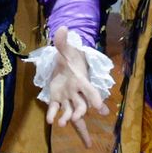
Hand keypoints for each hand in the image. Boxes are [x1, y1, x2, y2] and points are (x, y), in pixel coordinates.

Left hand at [42, 26, 108, 147]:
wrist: (64, 64)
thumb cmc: (69, 58)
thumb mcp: (65, 49)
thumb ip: (62, 42)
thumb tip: (62, 28)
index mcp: (81, 81)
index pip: (90, 91)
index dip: (95, 99)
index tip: (101, 109)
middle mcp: (76, 92)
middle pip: (81, 105)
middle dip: (80, 112)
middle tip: (77, 118)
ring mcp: (67, 98)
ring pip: (70, 110)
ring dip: (67, 118)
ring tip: (61, 124)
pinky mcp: (56, 100)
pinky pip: (55, 109)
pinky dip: (52, 115)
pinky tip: (50, 120)